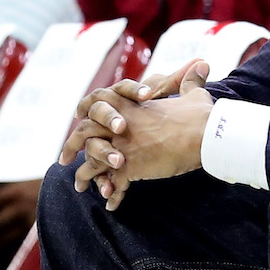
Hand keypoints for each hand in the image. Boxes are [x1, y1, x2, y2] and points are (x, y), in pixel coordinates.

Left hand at [60, 65, 213, 210]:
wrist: (205, 136)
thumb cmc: (200, 116)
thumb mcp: (194, 94)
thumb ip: (190, 81)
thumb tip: (201, 65)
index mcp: (132, 106)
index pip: (99, 101)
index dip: (86, 109)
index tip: (79, 116)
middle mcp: (122, 125)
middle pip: (85, 132)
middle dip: (72, 146)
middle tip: (65, 158)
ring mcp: (123, 146)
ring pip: (92, 160)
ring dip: (84, 175)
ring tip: (80, 187)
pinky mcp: (131, 166)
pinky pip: (113, 183)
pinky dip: (112, 195)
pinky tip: (111, 205)